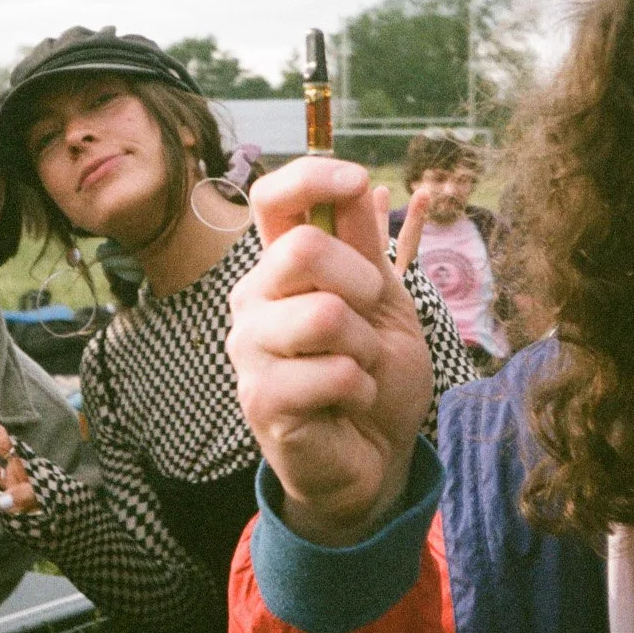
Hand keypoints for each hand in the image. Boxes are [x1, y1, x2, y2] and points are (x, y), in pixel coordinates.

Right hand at [227, 158, 434, 548]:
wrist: (373, 456)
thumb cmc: (372, 374)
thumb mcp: (384, 301)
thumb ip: (368, 246)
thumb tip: (373, 184)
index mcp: (279, 266)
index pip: (272, 197)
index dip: (313, 176)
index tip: (356, 179)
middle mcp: (253, 299)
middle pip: (303, 250)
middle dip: (362, 282)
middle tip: (369, 318)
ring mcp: (249, 349)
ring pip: (324, 315)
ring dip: (366, 346)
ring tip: (358, 369)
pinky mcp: (261, 399)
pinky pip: (334, 372)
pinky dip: (361, 387)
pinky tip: (350, 403)